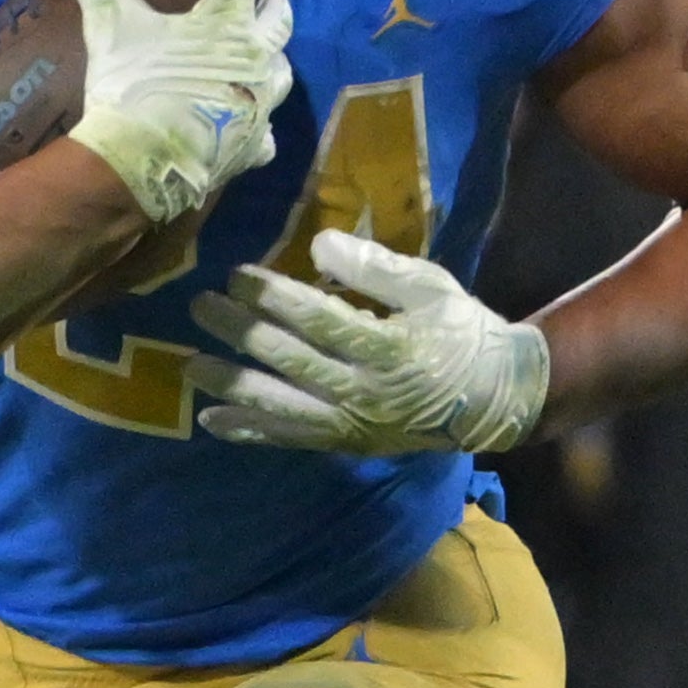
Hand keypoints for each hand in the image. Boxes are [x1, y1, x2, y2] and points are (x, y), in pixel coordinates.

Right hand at [66, 0, 294, 225]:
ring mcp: (261, 104)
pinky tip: (244, 121)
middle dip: (267, 1)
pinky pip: (266, 131)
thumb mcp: (109, 26)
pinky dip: (256, 121)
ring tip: (253, 56)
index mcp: (227, 22)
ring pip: (283, 71)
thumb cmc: (132, 87)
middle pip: (279, 17)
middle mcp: (257, 58)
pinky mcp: (254, 146)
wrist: (142, 165)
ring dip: (270, 57)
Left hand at [189, 231, 553, 455]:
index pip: (321, 321)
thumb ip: (376, 268)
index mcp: (391, 349)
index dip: (275, 299)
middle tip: (201, 307)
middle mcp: (367, 393)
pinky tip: (214, 421)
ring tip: (191, 366)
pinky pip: (293, 439)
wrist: (496, 400)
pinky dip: (252, 431)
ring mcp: (354, 425)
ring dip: (234, 388)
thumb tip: (319, 244)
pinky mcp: (348, 444)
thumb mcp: (432, 287)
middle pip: (293, 362)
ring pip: (285, 408)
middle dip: (243, 334)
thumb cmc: (462, 333)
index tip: (236, 276)